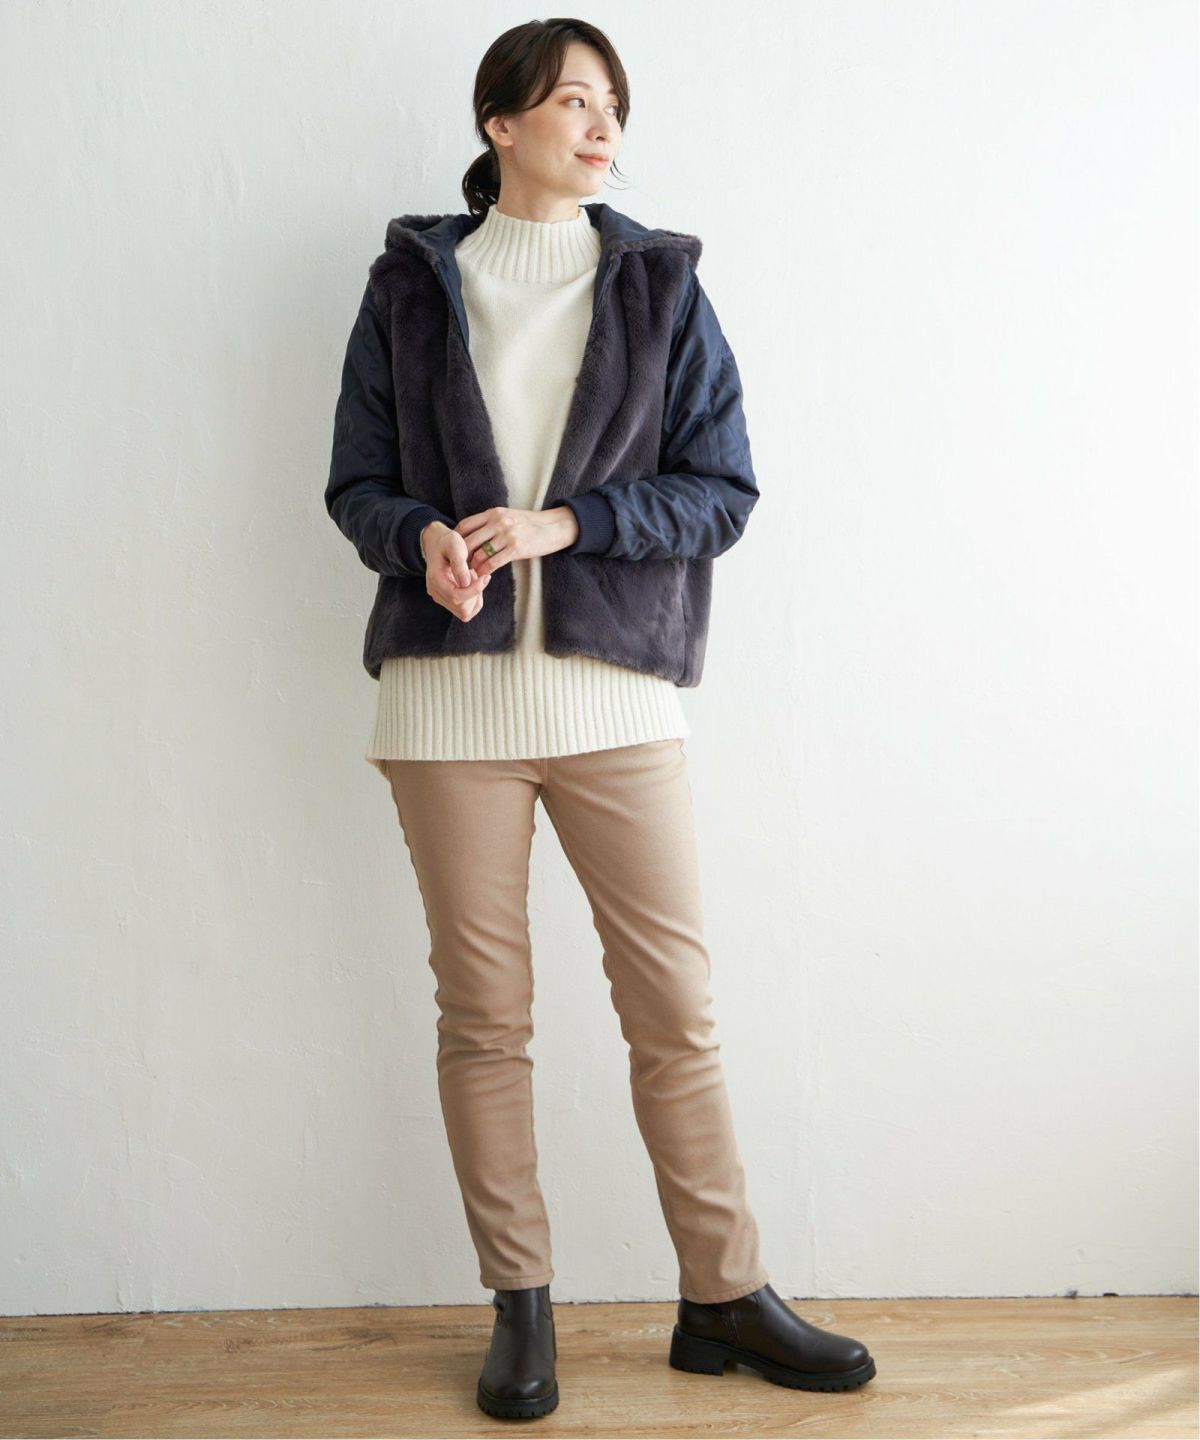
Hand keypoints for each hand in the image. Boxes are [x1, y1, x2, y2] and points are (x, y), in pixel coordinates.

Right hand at [421, 522, 490, 621]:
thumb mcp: (454, 545)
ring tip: (472, 577)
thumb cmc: (447, 542)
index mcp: (435, 580)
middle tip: (476, 573)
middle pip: (462, 608)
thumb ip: (459, 562)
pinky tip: (472, 583)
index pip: (456, 597)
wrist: (437, 543)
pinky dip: (473, 599)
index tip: (485, 577)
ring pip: (465, 612)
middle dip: (475, 593)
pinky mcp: (447, 600)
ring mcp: (441, 598)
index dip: (474, 590)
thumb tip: (466, 583)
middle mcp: (436, 593)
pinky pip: (465, 610)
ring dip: (475, 597)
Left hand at [453, 506, 579, 578]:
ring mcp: (507, 535)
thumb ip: (490, 523)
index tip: (453, 552)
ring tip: (469, 574)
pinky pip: (493, 563)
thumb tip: (472, 535)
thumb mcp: (508, 517)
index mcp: (493, 513)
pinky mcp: (516, 548)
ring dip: (472, 567)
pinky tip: (483, 576)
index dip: (456, 540)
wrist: (554, 527)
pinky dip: (485, 571)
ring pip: (479, 554)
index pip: (465, 525)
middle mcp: (498, 522)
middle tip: (457, 567)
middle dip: (460, 557)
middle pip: (468, 541)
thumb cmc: (529, 525)